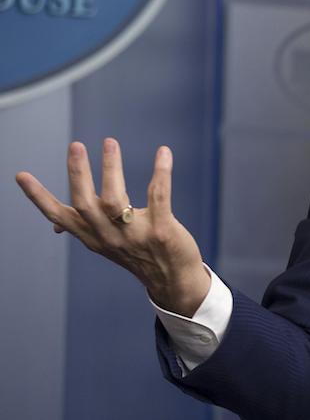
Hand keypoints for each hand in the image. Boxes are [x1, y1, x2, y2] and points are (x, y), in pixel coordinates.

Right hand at [14, 138, 209, 315]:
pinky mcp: (162, 231)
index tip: (21, 175)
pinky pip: (159, 197)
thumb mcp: (105, 245)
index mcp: (91, 236)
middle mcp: (108, 236)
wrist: (173, 280)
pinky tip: (163, 152)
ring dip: (111, 169)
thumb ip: (85, 229)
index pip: (59, 216)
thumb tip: (55, 227)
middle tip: (75, 145)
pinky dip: (160, 173)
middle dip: (78, 174)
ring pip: (116, 201)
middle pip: (85, 204)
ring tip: (109, 142)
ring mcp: (134, 235)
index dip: (38, 197)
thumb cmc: (138, 254)